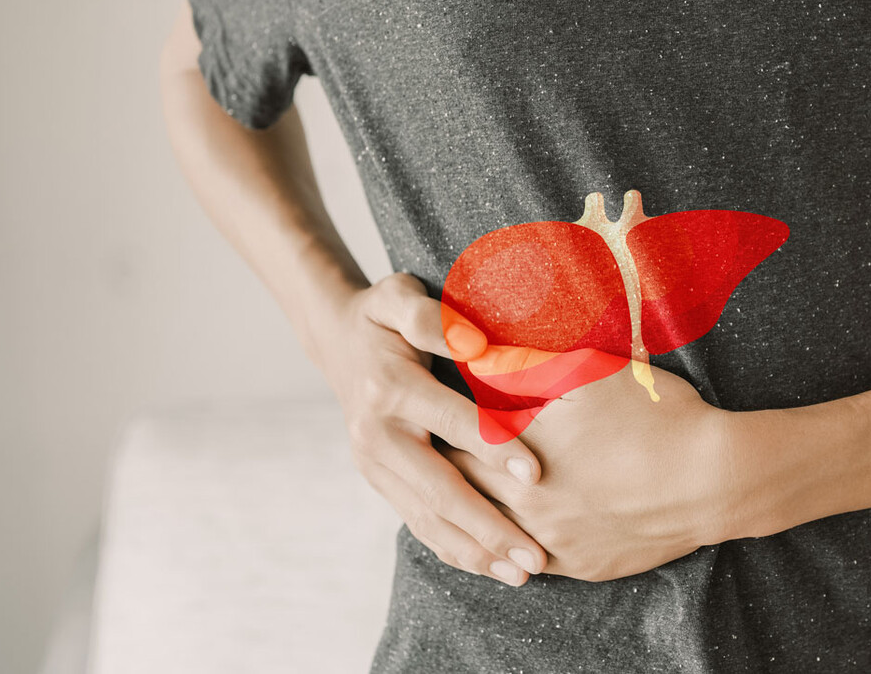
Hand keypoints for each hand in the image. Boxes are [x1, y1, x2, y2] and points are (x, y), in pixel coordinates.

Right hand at [307, 272, 548, 585]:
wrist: (335, 340)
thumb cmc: (384, 313)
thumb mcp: (399, 296)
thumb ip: (431, 316)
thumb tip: (473, 341)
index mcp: (390, 387)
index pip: (452, 422)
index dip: (494, 446)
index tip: (536, 474)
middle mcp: (376, 434)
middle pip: (439, 488)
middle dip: (489, 525)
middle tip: (535, 553)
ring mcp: (374, 464)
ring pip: (427, 518)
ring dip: (475, 550)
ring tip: (522, 573)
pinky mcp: (379, 481)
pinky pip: (417, 523)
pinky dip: (454, 548)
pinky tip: (490, 568)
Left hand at [439, 349, 736, 581]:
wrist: (712, 478)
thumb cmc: (653, 415)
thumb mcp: (589, 373)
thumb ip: (525, 363)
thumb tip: (477, 350)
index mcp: (516, 453)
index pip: (454, 443)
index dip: (439, 428)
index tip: (429, 417)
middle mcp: (524, 504)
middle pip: (462, 494)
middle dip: (444, 475)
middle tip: (429, 460)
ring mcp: (552, 542)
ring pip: (489, 537)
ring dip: (471, 519)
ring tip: (452, 504)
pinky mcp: (580, 566)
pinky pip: (526, 564)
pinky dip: (506, 551)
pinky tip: (498, 542)